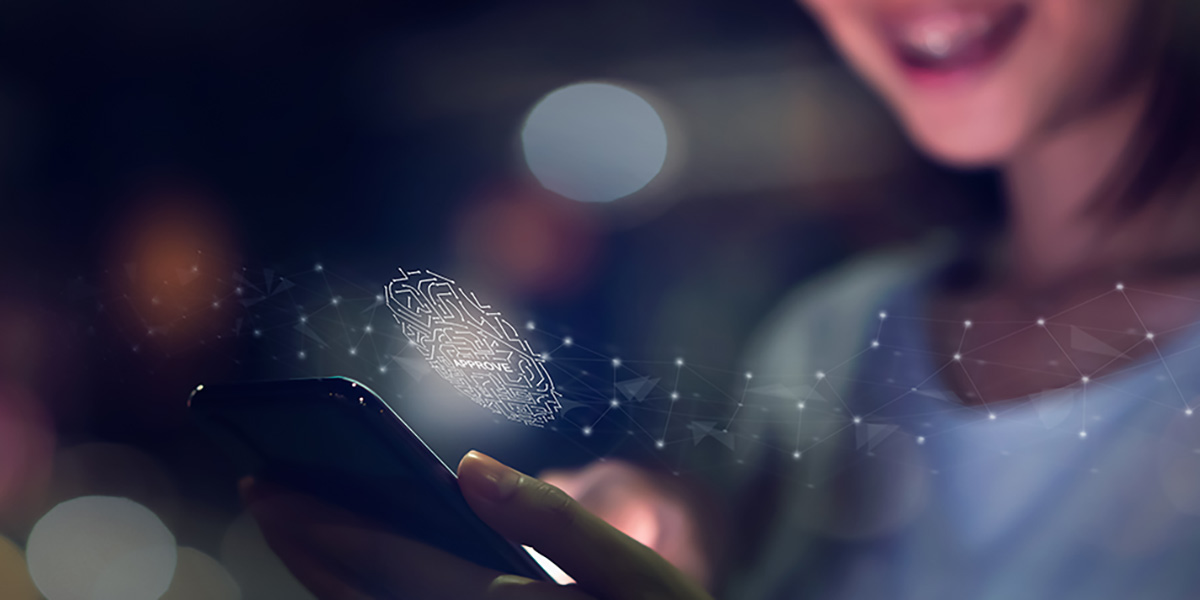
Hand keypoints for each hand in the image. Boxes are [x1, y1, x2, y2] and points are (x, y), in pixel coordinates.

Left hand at [242, 451, 714, 599]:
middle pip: (367, 599)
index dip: (327, 522)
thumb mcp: (633, 575)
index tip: (271, 484)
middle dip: (307, 546)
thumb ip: (556, 520)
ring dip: (325, 578)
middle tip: (261, 493)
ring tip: (293, 530)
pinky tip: (350, 577)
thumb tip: (473, 470)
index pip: (396, 561)